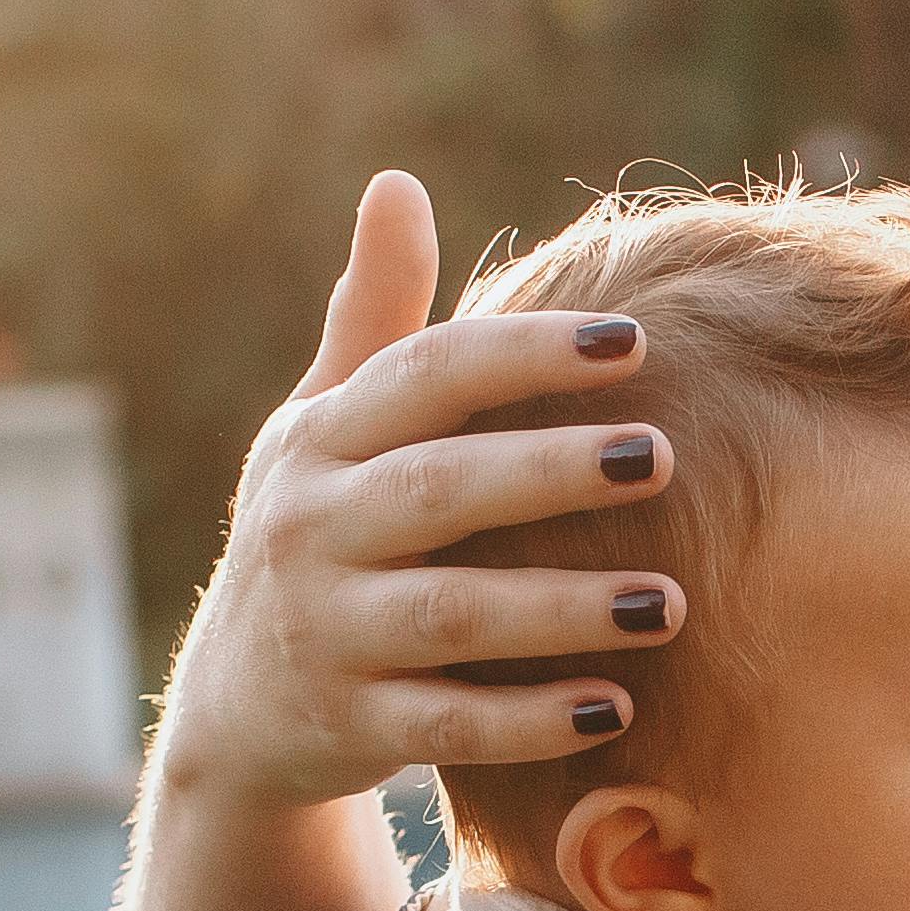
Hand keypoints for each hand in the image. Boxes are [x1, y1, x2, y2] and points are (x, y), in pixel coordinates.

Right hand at [147, 169, 688, 812]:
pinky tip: (616, 710)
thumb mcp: (323, 426)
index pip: (425, 377)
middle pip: (439, 491)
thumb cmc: (317, 532)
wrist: (238, 710)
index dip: (524, 354)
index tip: (634, 340)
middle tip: (664, 456)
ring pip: (450, 618)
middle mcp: (312, 531)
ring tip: (671, 602)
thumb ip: (376, 316)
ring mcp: (328, 636)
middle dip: (550, 471)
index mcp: (321, 442)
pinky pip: (447, 728)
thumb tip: (398, 180)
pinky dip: (526, 722)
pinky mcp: (351, 730)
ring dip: (560, 610)